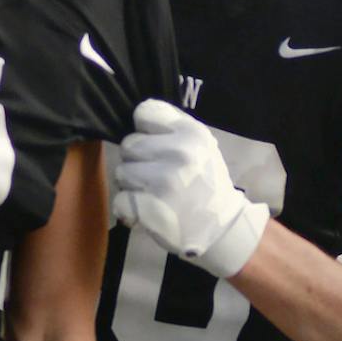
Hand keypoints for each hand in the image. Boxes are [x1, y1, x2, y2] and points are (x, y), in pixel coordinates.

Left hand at [111, 100, 270, 278]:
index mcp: (191, 133)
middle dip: (137, 160)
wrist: (221, 228)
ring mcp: (163, 182)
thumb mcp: (202, 146)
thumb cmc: (207, 183)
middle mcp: (178, 153)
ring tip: (153, 193)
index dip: (145, 130)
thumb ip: (173, 128)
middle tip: (155, 175)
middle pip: (129, 145)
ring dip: (132, 184)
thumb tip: (139, 119)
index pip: (144, 112)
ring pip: (122, 172)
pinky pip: (120, 199)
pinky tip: (147, 210)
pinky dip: (129, 208)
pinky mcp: (150, 208)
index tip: (155, 145)